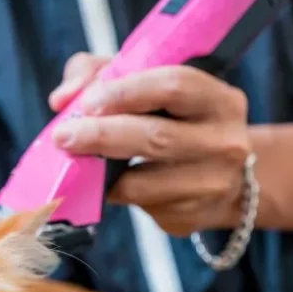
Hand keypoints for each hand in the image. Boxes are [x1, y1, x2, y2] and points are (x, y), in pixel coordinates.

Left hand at [48, 52, 251, 236]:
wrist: (231, 178)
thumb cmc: (178, 120)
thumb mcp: (153, 84)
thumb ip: (103, 74)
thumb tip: (61, 99)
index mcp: (219, 100)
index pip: (174, 86)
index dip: (125, 92)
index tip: (88, 101)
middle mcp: (225, 143)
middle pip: (156, 137)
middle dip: (102, 135)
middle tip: (64, 136)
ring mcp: (213, 185)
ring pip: (142, 183)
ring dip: (102, 174)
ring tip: (80, 160)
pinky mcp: (193, 216)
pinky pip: (141, 206)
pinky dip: (118, 194)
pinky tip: (113, 183)